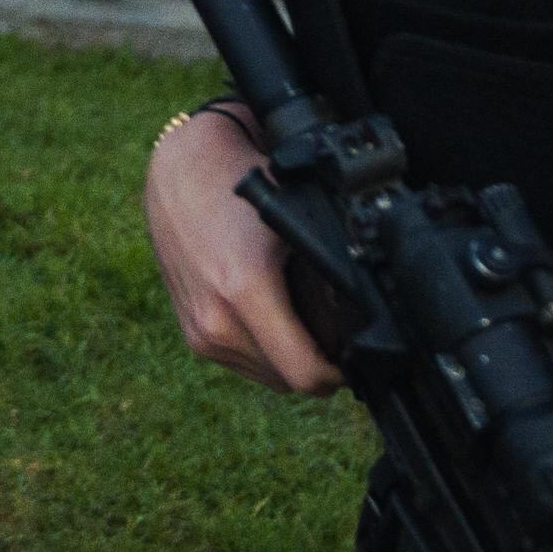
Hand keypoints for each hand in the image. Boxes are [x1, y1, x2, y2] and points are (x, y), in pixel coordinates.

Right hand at [144, 106, 338, 396]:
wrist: (181, 169)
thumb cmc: (241, 184)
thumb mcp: (296, 221)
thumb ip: (331, 272)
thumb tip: (370, 320)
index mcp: (243, 292)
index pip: (305, 375)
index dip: (339, 374)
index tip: (356, 356)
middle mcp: (215, 320)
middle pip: (289, 381)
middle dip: (317, 364)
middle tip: (336, 333)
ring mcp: (199, 330)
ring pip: (266, 376)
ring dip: (288, 360)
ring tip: (304, 322)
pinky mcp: (191, 332)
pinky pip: (241, 362)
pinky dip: (264, 351)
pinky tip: (273, 317)